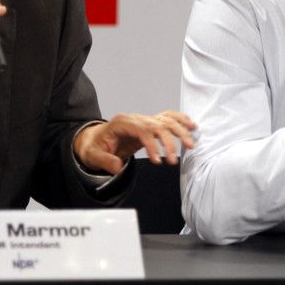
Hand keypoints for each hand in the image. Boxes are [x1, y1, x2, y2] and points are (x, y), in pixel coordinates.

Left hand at [73, 111, 196, 174]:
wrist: (95, 140)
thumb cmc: (95, 147)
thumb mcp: (93, 156)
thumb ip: (105, 161)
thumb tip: (118, 167)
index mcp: (121, 123)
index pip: (142, 131)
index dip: (152, 145)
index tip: (158, 161)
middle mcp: (135, 119)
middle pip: (157, 125)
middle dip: (169, 142)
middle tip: (174, 160)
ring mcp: (143, 120)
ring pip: (166, 121)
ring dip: (180, 132)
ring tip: (190, 145)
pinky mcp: (149, 124)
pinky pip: (167, 118)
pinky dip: (180, 120)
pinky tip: (191, 126)